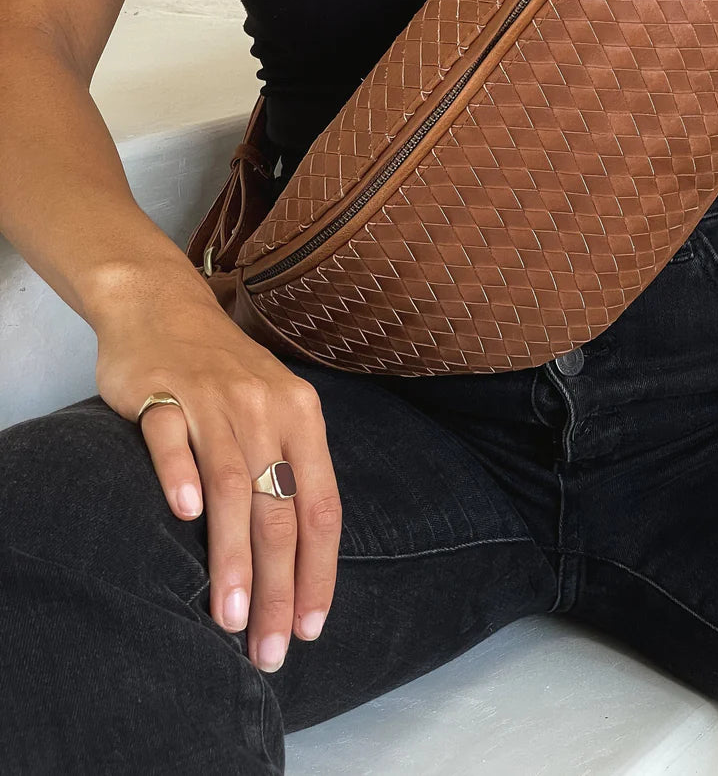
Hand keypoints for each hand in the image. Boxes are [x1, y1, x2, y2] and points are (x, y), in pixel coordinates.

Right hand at [92, 277, 341, 673]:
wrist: (164, 306)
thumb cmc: (226, 375)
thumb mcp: (275, 412)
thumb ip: (288, 472)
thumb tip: (300, 562)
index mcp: (303, 417)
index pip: (321, 506)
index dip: (320, 571)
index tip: (312, 628)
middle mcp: (266, 408)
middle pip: (279, 508)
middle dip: (277, 585)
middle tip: (268, 645)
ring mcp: (212, 398)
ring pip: (231, 484)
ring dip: (231, 554)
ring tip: (227, 615)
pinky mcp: (161, 391)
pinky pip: (172, 438)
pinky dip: (179, 475)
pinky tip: (184, 515)